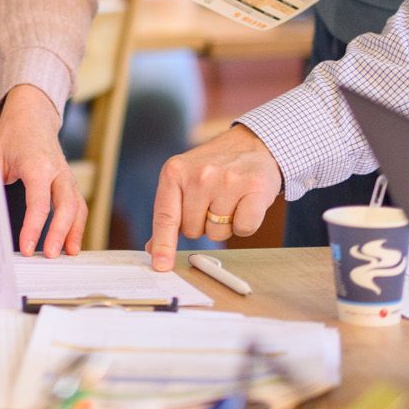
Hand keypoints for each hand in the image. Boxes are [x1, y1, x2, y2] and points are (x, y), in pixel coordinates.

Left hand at [0, 86, 84, 256]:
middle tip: (50, 256)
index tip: (28, 248)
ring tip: (68, 255)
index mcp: (37, 165)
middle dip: (59, 233)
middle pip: (66, 206)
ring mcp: (66, 176)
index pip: (39, 202)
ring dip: (74, 232)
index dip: (34, 227)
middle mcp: (57, 171)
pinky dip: (78, 224)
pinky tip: (71, 242)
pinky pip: (78, 205)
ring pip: (77, 207)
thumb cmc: (12, 134)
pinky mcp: (69, 181)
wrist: (32, 114)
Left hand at [147, 124, 282, 269]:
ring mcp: (227, 180)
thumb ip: (168, 213)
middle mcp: (199, 175)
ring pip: (218, 233)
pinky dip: (245, 224)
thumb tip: (153, 249)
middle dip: (202, 224)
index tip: (161, 265)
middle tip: (213, 201)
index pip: (165, 216)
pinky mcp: (255, 188)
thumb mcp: (183, 179)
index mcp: (174, 172)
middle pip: (193, 231)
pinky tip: (246, 203)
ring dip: (224, 225)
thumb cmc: (215, 167)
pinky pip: (244, 229)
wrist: (253, 143)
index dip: (163, 244)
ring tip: (230, 199)